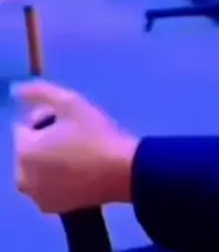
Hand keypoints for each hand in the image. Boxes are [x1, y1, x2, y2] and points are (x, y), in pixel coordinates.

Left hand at [14, 80, 137, 213]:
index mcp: (24, 152)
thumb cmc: (95, 134)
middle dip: (45, 140)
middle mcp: (23, 178)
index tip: (69, 121)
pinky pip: (46, 185)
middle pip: (28, 149)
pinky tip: (78, 170)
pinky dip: (55, 177)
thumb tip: (16, 90)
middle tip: (75, 135)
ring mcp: (36, 196)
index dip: (47, 119)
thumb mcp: (69, 102)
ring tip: (79, 152)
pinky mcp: (50, 208)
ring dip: (49, 158)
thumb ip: (39, 92)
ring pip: (36, 167)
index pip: (24, 127)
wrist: (121, 171)